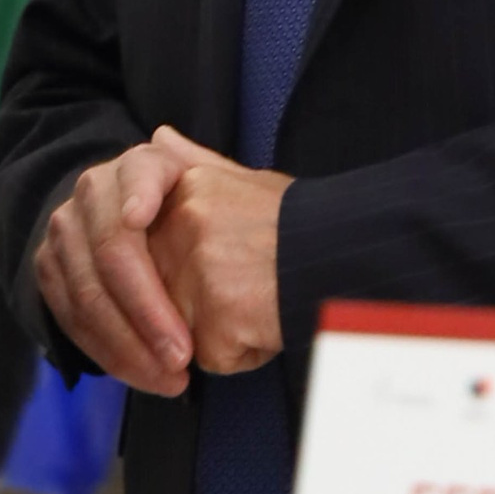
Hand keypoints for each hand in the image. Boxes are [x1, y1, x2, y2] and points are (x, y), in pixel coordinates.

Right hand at [33, 140, 198, 396]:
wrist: (150, 233)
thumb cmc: (202, 219)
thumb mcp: (214, 189)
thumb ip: (204, 169)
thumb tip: (168, 139)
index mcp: (140, 165)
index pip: (138, 172)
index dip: (138, 191)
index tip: (139, 217)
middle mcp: (93, 192)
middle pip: (111, 250)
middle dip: (146, 310)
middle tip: (183, 354)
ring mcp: (65, 232)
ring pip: (87, 294)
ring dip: (128, 344)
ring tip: (172, 377)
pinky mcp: (48, 270)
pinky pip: (72, 318)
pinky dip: (109, 353)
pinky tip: (144, 374)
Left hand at [147, 129, 289, 373]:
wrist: (348, 257)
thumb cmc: (305, 224)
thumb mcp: (250, 180)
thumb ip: (196, 162)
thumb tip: (160, 137)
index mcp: (186, 191)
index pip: (147, 245)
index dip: (182, 268)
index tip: (214, 265)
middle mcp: (182, 227)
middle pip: (159, 288)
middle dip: (194, 303)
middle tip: (246, 286)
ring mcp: (196, 274)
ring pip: (180, 327)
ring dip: (217, 329)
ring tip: (260, 299)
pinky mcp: (215, 321)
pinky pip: (212, 356)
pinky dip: (242, 352)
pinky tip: (269, 321)